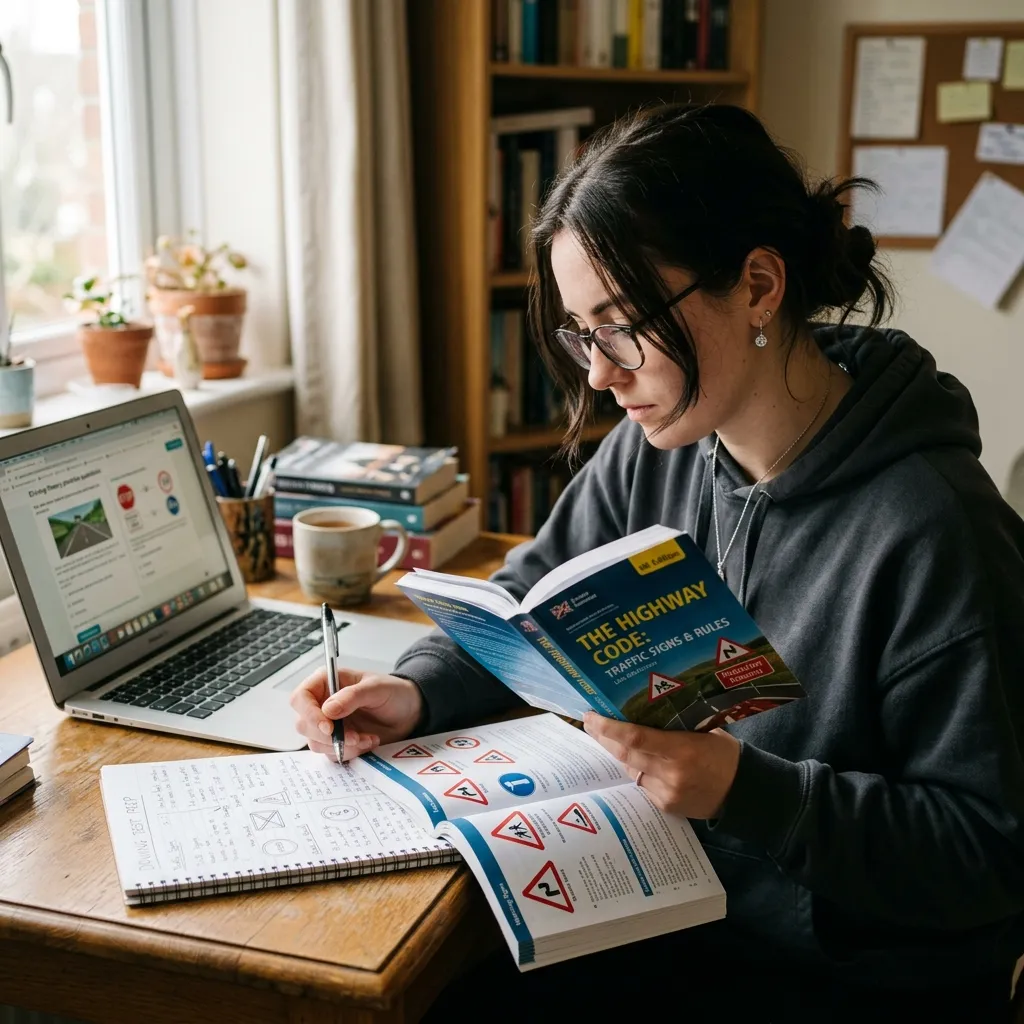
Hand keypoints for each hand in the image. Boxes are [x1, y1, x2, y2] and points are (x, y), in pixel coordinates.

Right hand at [290, 667, 423, 760]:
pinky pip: (331, 753)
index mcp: (326, 682)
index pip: (301, 698)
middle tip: (354, 736)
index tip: (328, 727)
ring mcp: (328, 724)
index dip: (309, 714)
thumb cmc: (393, 692)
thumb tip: (327, 710)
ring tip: (367, 737)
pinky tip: (368, 741)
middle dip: (329, 736)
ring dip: (342, 745)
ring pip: (316, 743)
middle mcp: (322, 703)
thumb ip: (351, 697)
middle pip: (304, 725)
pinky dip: (350, 752)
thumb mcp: (376, 688)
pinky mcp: (337, 741)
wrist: (409, 712)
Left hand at [583, 713, 740, 819]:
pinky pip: (643, 784)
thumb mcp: (703, 732)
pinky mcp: (667, 807)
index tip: (593, 716)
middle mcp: (671, 774)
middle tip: (591, 722)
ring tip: (607, 736)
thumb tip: (639, 714)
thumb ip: (672, 729)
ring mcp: (667, 793)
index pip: (635, 737)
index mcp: (682, 750)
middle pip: (625, 754)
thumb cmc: (725, 754)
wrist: (745, 792)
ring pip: (631, 769)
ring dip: (619, 753)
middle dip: (604, 737)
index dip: (610, 728)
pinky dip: (638, 770)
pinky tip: (637, 760)